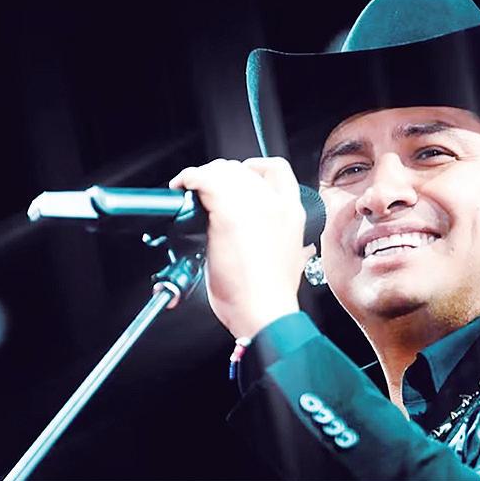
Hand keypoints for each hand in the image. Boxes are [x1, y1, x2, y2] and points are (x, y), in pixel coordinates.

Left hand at [169, 157, 314, 337]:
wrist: (266, 313)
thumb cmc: (272, 296)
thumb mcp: (295, 261)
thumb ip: (297, 248)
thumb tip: (297, 249)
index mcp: (293, 213)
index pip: (276, 169)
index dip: (253, 167)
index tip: (238, 175)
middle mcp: (276, 203)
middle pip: (244, 169)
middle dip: (221, 174)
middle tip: (206, 190)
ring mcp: (254, 206)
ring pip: (223, 170)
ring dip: (203, 176)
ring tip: (191, 189)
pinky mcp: (229, 214)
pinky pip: (203, 179)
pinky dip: (188, 178)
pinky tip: (182, 187)